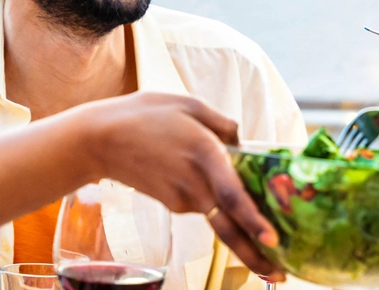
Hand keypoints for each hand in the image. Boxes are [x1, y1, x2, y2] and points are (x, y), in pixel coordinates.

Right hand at [71, 91, 283, 278]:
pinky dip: (216, 200)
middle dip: (256, 255)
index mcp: (204, 154)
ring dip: (242, 221)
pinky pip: (204, 203)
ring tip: (260, 220)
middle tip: (281, 275)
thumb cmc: (144, 116)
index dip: (254, 220)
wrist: (98, 140)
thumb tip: (242, 143)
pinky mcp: (173, 205)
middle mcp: (195, 185)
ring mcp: (182, 199)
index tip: (273, 241)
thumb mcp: (189, 105)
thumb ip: (224, 124)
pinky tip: (208, 180)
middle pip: (229, 229)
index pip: (232, 196)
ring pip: (221, 214)